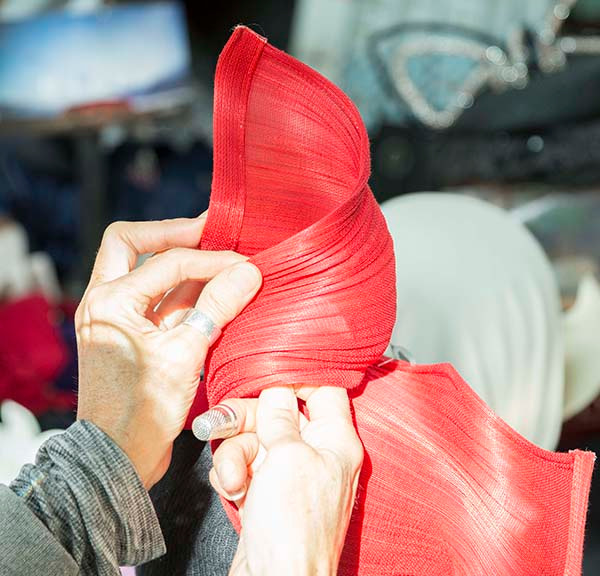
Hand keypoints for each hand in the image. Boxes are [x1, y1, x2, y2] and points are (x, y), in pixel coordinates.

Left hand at [75, 216, 261, 488]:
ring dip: (185, 265)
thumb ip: (217, 308)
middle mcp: (107, 301)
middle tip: (211, 231)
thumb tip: (249, 272)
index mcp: (110, 301)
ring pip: (149, 272)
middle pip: (132, 244)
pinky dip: (188, 293)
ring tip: (223, 259)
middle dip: (173, 234)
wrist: (119, 456)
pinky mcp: (135, 334)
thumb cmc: (141, 411)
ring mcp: (119, 318)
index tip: (245, 264)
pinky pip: (162, 300)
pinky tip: (217, 294)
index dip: (212, 259)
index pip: (170, 262)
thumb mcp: (185, 355)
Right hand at [209, 387, 362, 575]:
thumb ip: (280, 416)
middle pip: (280, 414)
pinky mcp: (269, 495)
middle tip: (226, 422)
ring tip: (233, 478)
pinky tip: (233, 490)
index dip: (295, 379)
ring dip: (236, 455)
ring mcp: (292, 476)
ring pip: (256, 440)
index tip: (266, 374)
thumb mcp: (287, 457)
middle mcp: (317, 456)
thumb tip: (277, 388)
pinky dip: (233, 474)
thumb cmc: (293, 530)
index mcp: (336, 441)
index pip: (324, 390)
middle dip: (249, 420)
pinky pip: (246, 466)